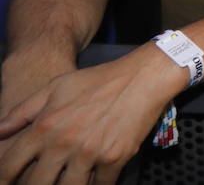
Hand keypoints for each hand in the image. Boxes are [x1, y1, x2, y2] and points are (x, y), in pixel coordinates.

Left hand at [0, 48, 183, 184]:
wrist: (142, 77)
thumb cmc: (97, 80)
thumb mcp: (55, 87)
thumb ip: (21, 112)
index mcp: (44, 127)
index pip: (9, 167)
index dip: (5, 180)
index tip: (9, 182)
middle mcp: (64, 143)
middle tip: (42, 181)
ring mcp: (90, 153)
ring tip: (69, 180)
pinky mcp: (115, 158)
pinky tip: (94, 179)